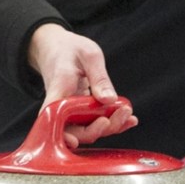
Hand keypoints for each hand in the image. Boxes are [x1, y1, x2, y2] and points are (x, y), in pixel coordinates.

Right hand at [27, 23, 137, 147]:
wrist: (58, 48)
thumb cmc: (70, 49)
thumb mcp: (89, 55)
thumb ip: (99, 78)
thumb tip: (109, 100)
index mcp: (57, 91)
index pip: (55, 120)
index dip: (67, 134)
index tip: (88, 130)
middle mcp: (60, 108)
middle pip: (74, 132)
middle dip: (100, 129)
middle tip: (123, 113)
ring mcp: (69, 112)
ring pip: (86, 131)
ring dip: (109, 127)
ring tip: (129, 115)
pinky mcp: (79, 113)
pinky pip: (93, 124)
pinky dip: (111, 123)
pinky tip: (128, 119)